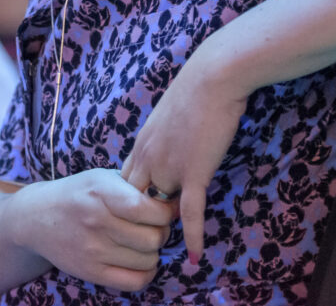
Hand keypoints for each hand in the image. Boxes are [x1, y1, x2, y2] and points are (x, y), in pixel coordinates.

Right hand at [14, 168, 174, 292]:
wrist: (37, 218)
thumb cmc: (78, 194)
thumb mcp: (101, 178)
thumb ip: (134, 186)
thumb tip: (174, 202)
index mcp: (101, 192)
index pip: (148, 209)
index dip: (165, 212)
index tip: (163, 209)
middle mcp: (96, 221)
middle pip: (153, 238)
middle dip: (161, 232)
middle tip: (153, 226)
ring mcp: (93, 250)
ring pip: (148, 260)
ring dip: (152, 252)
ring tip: (141, 241)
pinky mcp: (91, 272)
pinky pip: (135, 281)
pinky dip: (146, 272)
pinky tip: (139, 260)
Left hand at [120, 52, 248, 257]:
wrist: (212, 78)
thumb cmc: (196, 90)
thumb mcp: (168, 116)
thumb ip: (164, 137)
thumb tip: (170, 146)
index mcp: (141, 144)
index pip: (124, 183)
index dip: (127, 203)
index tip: (132, 216)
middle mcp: (148, 158)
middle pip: (133, 201)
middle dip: (136, 220)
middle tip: (143, 237)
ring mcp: (168, 167)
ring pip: (159, 208)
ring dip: (164, 227)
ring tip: (166, 248)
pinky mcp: (193, 172)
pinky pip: (190, 212)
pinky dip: (192, 236)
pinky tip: (194, 256)